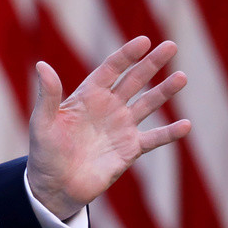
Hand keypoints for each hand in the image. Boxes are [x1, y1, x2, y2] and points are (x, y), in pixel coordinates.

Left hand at [26, 36, 191, 219]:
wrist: (54, 186)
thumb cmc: (44, 152)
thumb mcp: (43, 122)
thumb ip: (47, 95)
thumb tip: (41, 64)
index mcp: (87, 96)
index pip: (110, 69)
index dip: (126, 55)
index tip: (144, 41)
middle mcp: (108, 108)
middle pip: (134, 80)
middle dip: (152, 63)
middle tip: (171, 45)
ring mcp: (121, 127)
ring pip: (148, 104)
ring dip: (165, 91)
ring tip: (181, 78)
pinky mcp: (130, 149)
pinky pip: (154, 138)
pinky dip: (170, 133)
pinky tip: (185, 125)